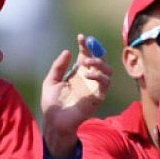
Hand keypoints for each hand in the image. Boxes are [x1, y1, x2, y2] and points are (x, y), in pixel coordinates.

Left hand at [40, 34, 111, 156]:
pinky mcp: (98, 97)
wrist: (54, 121)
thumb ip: (59, 66)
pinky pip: (105, 83)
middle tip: (88, 45)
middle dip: (96, 50)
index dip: (85, 45)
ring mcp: (94, 87)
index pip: (86, 55)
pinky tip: (88, 74)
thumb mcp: (51, 80)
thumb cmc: (52, 104)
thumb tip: (68, 51)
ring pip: (107, 70)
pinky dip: (99, 76)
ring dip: (99, 62)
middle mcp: (88, 78)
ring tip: (86, 62)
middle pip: (99, 59)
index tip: (81, 37)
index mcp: (77, 73)